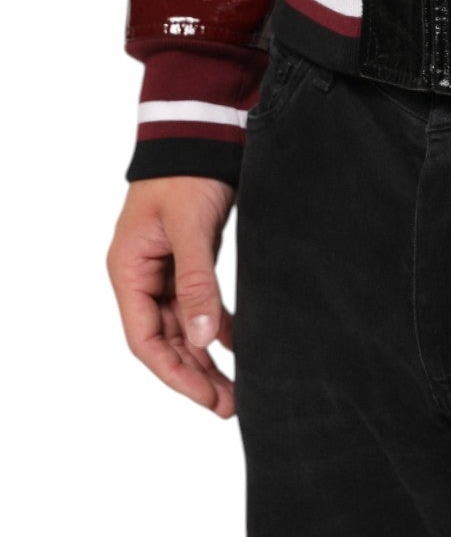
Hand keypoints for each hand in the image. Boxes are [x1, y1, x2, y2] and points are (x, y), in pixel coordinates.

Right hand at [107, 177, 237, 417]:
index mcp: (129, 271)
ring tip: (235, 390)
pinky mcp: (189, 259)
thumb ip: (196, 282)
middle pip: (166, 340)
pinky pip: (198, 304)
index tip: (206, 397)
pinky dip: (216, 325)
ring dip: (206, 357)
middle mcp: (142, 276)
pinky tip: (236, 345)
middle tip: (230, 405)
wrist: (200, 130)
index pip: (145, 339)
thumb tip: (200, 340)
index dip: (175, 373)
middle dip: (195, 374)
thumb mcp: (190, 227)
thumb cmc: (186, 173)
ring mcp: (165, 269)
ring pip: (184, 327)